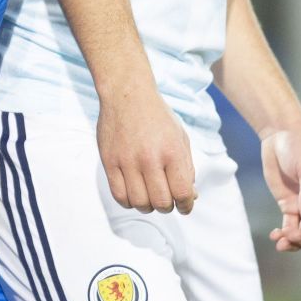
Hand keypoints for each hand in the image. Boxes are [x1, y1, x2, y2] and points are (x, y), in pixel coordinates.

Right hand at [97, 88, 196, 213]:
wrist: (127, 94)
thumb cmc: (157, 117)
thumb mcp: (180, 137)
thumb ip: (187, 168)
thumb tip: (191, 197)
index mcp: (172, 151)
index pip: (182, 193)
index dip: (186, 205)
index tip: (185, 206)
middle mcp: (149, 157)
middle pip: (161, 202)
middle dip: (167, 206)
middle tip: (166, 200)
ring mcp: (127, 160)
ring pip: (139, 202)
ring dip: (148, 206)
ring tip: (150, 198)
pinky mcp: (109, 161)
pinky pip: (119, 195)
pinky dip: (129, 202)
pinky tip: (134, 194)